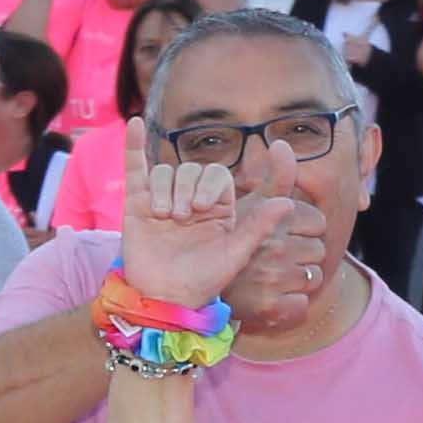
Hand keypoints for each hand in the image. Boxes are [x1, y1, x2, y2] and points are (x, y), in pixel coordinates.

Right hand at [115, 155, 288, 316]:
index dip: (210, 184)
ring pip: (165, 172)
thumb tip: (288, 204)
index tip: (201, 207)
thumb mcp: (235, 254)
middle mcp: (190, 200)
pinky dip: (134, 145)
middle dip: (186, 188)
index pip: (217, 176)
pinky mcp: (136, 203)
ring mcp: (163, 200)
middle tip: (182, 216)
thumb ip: (259, 227)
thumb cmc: (203, 281)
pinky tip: (134, 123)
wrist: (165, 298)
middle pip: (190, 170)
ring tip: (163, 215)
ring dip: (165, 189)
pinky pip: (136, 168)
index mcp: (218, 208)